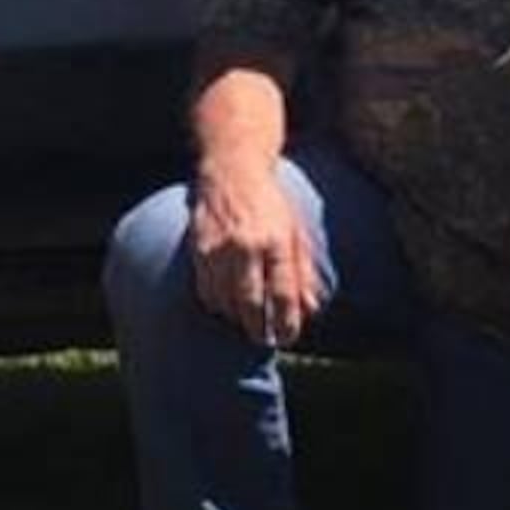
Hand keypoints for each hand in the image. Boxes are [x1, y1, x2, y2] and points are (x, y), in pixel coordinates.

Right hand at [186, 157, 319, 348]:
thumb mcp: (296, 231)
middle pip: (252, 303)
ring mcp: (220, 248)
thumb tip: (311, 308)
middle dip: (258, 328)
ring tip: (246, 324)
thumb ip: (304, 271)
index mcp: (277, 241)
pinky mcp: (199, 248)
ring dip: (236, 318)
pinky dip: (216, 304)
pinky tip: (225, 306)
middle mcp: (247, 245)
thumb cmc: (270, 203)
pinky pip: (206, 290)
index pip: (283, 293)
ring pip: (226, 301)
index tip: (289, 337)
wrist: (232, 169)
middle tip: (264, 340)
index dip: (287, 322)